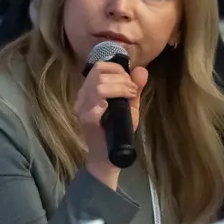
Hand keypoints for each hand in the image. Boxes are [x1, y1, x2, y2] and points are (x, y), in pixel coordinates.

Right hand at [74, 62, 147, 187]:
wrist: (109, 155)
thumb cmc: (118, 129)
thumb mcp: (130, 105)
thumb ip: (135, 88)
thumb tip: (141, 69)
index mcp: (90, 90)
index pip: (98, 67)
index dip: (117, 69)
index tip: (130, 81)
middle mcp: (83, 97)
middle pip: (98, 74)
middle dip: (121, 79)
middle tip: (132, 91)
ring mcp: (82, 110)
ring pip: (97, 88)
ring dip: (118, 89)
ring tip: (129, 97)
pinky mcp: (86, 123)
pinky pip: (92, 110)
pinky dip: (103, 105)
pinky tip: (111, 107)